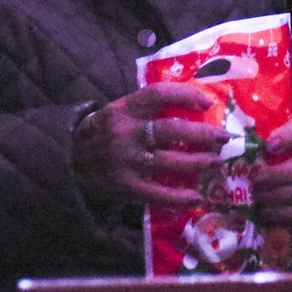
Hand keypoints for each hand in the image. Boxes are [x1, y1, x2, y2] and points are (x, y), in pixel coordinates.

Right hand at [73, 83, 230, 207]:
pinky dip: (179, 197)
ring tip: (216, 162)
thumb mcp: (118, 111)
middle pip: (172, 129)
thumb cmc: (103, 132)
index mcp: (124, 109)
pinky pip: (158, 194)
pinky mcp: (125, 186)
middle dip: (204, 133)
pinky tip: (197, 197)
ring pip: (170, 160)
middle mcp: (126, 132)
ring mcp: (126, 161)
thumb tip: (192, 104)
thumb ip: (147, 107)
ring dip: (199, 162)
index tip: (206, 102)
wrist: (68, 161)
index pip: (158, 94)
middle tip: (224, 138)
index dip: (185, 95)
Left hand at [253, 116, 291, 225]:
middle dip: (278, 175)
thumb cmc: (278, 148)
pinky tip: (264, 212)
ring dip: (279, 196)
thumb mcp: (272, 136)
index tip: (268, 146)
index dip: (288, 137)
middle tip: (254, 181)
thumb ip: (258, 137)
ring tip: (256, 198)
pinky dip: (283, 213)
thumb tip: (235, 145)